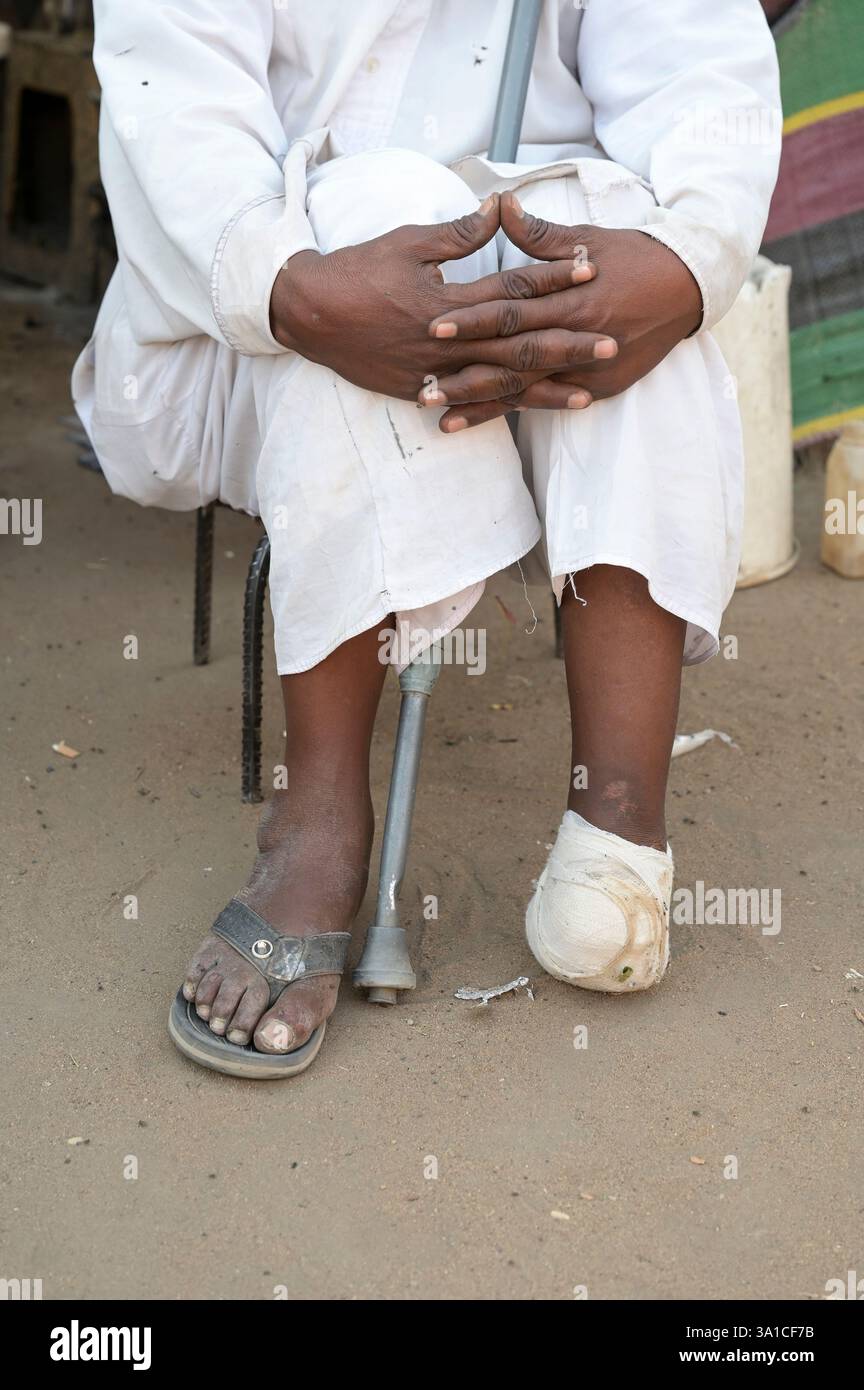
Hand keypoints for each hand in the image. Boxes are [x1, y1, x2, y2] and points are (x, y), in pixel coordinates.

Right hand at [269, 194, 611, 403]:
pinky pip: (467, 405)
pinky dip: (499, 413)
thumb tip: (500, 209)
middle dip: (567, 345)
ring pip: (500, 385)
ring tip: (588, 394)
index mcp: (447, 300)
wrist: (309, 313)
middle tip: (611, 344)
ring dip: (546, 390)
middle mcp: (446, 342)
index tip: (590, 266)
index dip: (552, 276)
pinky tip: (531, 416)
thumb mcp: (407, 242)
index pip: (511, 288)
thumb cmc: (357, 270)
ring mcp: (433, 373)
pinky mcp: (419, 391)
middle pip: (518, 346)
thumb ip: (459, 234)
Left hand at [421, 190, 703, 430]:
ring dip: (482, 406)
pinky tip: (483, 423)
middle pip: (512, 360)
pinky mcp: (599, 389)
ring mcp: (589, 369)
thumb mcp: (587, 238)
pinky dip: (515, 413)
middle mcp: (577, 337)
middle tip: (424, 389)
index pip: (511, 310)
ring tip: (442, 420)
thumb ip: (538, 232)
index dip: (471, 320)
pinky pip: (550, 404)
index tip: (431, 326)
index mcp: (570, 297)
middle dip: (466, 377)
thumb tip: (499, 204)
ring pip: (526, 391)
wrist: (689, 287)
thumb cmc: (634, 257)